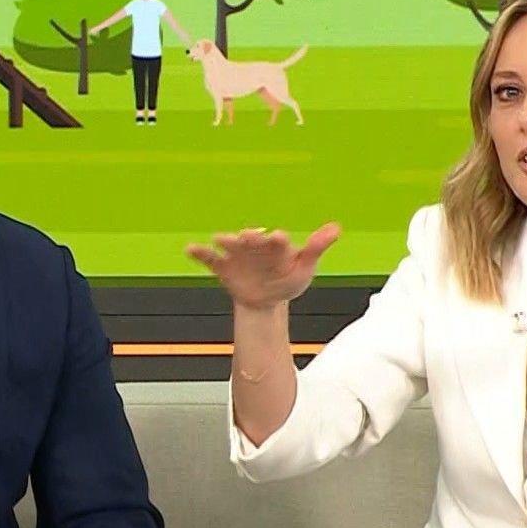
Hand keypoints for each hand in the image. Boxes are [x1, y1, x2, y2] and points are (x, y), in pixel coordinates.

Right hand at [185, 224, 339, 309]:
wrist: (266, 300)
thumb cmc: (287, 279)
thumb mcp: (304, 267)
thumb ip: (316, 248)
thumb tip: (336, 228)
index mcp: (276, 245)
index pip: (278, 242)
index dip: (278, 241)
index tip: (280, 238)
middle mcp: (255, 245)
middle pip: (252, 240)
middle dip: (250, 238)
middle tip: (248, 236)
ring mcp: (238, 255)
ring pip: (230, 245)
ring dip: (226, 241)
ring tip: (220, 239)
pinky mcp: (223, 266)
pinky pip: (209, 258)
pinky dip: (200, 253)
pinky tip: (190, 248)